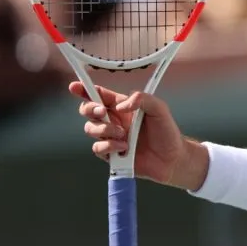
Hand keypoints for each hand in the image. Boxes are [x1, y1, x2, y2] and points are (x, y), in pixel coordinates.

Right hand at [70, 82, 206, 189]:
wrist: (171, 158)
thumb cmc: (166, 131)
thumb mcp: (159, 109)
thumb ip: (142, 99)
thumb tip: (121, 105)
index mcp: (122, 106)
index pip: (99, 95)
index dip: (85, 89)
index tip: (75, 86)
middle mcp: (114, 120)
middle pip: (88, 111)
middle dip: (90, 109)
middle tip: (103, 112)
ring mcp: (111, 137)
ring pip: (90, 129)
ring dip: (104, 130)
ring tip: (123, 135)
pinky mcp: (110, 154)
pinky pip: (97, 148)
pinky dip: (109, 146)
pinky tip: (124, 147)